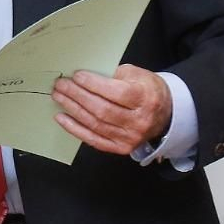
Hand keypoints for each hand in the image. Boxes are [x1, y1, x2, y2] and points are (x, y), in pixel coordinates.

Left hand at [51, 64, 171, 155]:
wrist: (164, 113)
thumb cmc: (146, 90)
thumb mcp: (137, 75)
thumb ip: (114, 75)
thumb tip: (85, 76)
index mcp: (146, 99)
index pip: (117, 93)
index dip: (94, 84)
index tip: (76, 76)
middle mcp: (139, 121)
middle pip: (102, 109)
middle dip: (77, 96)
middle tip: (61, 85)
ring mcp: (130, 138)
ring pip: (95, 124)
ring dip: (72, 110)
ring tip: (58, 97)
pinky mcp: (121, 148)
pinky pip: (94, 139)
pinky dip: (75, 129)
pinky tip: (62, 118)